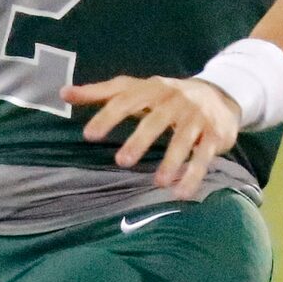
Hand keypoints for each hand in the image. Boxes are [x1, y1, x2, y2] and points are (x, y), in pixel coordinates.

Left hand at [68, 74, 240, 198]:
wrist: (219, 94)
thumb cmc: (166, 95)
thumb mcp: (136, 89)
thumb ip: (100, 92)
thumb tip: (63, 93)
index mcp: (153, 88)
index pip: (126, 100)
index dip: (108, 116)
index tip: (89, 135)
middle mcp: (176, 100)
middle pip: (157, 120)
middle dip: (140, 140)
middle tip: (122, 162)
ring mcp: (197, 118)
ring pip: (184, 140)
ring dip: (172, 162)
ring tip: (158, 183)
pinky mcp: (214, 135)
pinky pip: (204, 157)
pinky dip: (194, 175)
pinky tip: (181, 193)